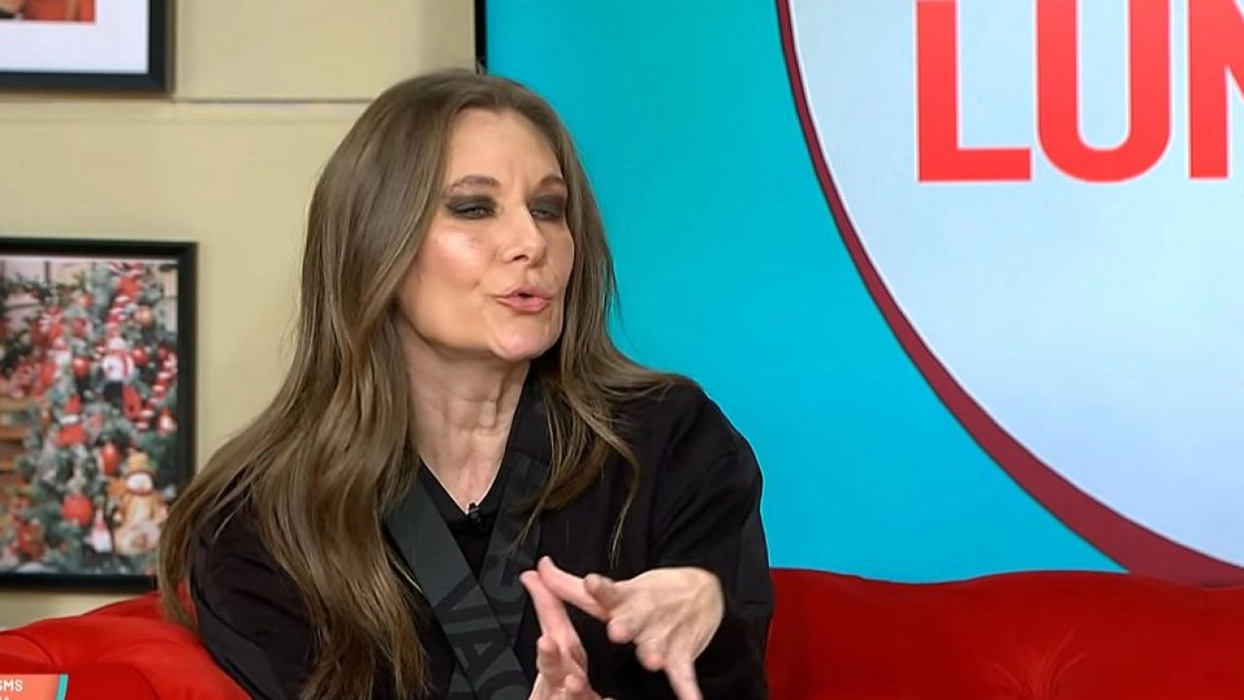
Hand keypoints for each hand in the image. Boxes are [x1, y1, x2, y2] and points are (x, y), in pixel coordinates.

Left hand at [534, 557, 724, 699]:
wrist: (701, 591)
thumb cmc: (645, 595)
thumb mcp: (609, 589)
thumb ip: (568, 586)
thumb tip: (537, 569)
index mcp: (620, 600)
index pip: (606, 593)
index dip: (599, 589)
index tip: (592, 583)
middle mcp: (640, 618)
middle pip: (631, 621)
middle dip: (625, 626)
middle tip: (617, 630)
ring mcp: (660, 637)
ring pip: (655, 647)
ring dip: (654, 654)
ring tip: (652, 660)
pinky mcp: (680, 656)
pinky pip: (683, 676)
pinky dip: (688, 690)